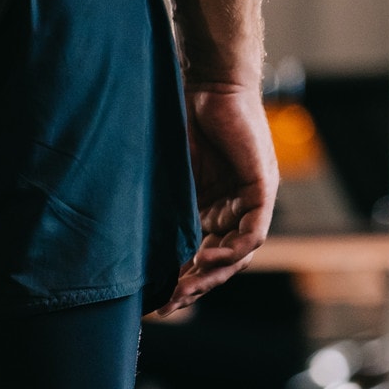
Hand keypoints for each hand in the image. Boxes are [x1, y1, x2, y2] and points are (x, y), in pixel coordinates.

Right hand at [157, 82, 277, 315]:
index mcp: (210, 206)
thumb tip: (126, 247)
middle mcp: (233, 207)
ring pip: (239, 253)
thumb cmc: (178, 120)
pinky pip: (255, 231)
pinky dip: (234, 250)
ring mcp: (250, 198)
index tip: (157, 300)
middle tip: (169, 304)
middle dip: (195, 286)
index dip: (181, 280)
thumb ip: (161, 209)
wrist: (205, 83)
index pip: (201, 254)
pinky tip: (208, 260)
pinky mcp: (262, 187)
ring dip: (213, 274)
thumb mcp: (165, 177)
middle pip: (221, 261)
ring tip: (184, 288)